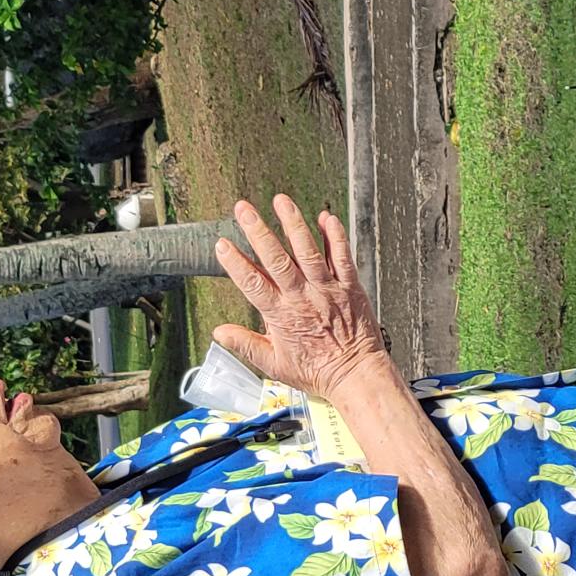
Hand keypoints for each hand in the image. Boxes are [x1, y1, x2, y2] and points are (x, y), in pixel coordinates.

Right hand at [213, 196, 390, 398]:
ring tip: (280, 201)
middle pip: (276, 259)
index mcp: (281, 315)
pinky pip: (342, 255)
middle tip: (243, 208)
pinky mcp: (350, 285)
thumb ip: (246, 344)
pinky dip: (335, 235)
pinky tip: (325, 217)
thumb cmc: (317, 371)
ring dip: (293, 224)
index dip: (236, 263)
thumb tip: (218, 332)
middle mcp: (303, 297)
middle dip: (258, 231)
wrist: (356, 374)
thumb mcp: (274, 364)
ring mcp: (327, 289)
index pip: (253, 283)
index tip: (222, 244)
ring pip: (308, 251)